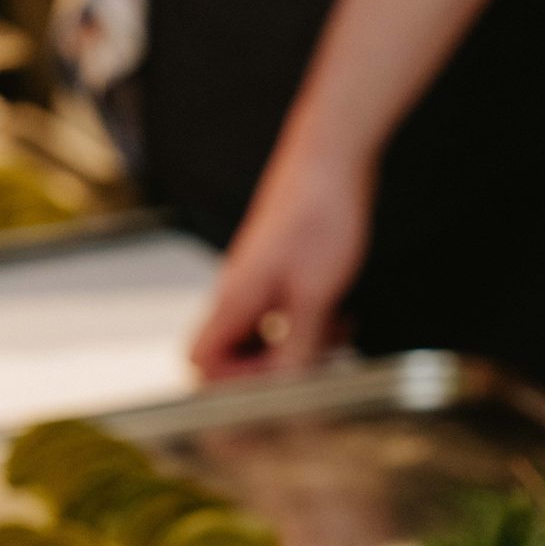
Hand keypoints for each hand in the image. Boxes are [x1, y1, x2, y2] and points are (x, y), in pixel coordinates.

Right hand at [189, 149, 373, 381]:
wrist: (331, 156)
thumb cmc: (319, 212)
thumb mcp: (315, 294)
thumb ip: (298, 346)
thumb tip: (284, 388)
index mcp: (234, 298)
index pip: (202, 359)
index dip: (230, 385)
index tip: (272, 387)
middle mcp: (239, 290)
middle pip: (234, 353)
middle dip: (273, 370)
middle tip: (313, 367)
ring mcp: (260, 279)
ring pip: (266, 334)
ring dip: (300, 347)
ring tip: (336, 338)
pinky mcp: (282, 269)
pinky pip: (286, 312)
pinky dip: (313, 324)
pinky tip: (342, 317)